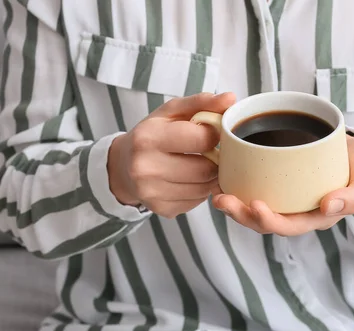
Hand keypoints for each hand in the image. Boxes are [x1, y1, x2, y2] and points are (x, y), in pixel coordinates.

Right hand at [108, 92, 236, 217]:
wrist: (122, 167)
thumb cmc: (152, 135)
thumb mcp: (171, 113)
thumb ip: (201, 103)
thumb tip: (231, 98)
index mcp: (148, 138)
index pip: (201, 139)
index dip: (214, 135)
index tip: (211, 133)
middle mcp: (146, 168)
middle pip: (206, 169)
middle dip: (216, 160)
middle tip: (212, 153)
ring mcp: (152, 193)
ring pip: (205, 189)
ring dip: (211, 177)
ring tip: (203, 165)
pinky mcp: (161, 209)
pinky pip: (197, 202)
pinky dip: (200, 191)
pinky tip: (190, 180)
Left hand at [212, 135, 353, 235]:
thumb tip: (328, 206)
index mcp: (317, 216)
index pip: (289, 226)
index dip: (270, 220)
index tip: (254, 204)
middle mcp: (300, 211)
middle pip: (266, 220)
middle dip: (242, 214)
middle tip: (221, 199)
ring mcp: (290, 197)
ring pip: (258, 207)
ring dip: (236, 204)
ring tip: (217, 193)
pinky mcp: (283, 181)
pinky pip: (259, 188)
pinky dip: (241, 185)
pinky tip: (225, 176)